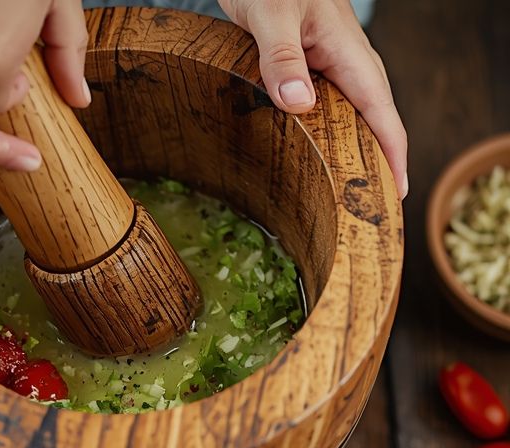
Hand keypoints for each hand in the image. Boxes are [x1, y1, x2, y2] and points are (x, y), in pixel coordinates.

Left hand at [218, 0, 407, 197]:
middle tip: (371, 209)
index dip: (392, 156)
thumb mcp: (271, 14)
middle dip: (377, 164)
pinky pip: (326, 109)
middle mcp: (345, 62)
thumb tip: (300, 104)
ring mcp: (328, 65)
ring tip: (348, 192)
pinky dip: (327, 136)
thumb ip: (282, 56)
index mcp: (347, 53)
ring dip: (353, 152)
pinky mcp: (308, 68)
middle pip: (372, 122)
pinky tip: (316, 156)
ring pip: (350, 117)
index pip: (382, 113)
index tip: (395, 194)